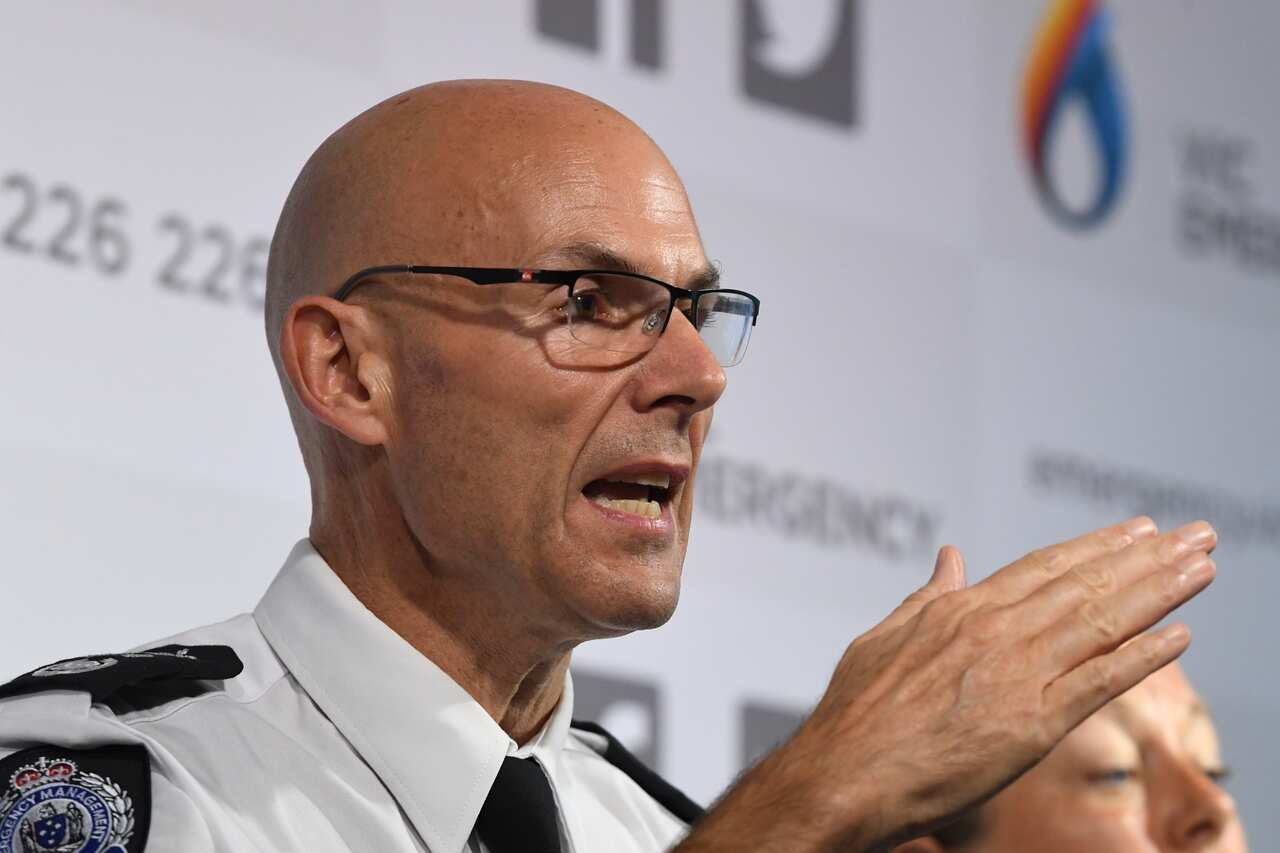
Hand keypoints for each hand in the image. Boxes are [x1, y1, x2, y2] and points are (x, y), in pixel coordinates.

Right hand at [677, 518, 1215, 852]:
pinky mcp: (1031, 723)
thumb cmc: (856, 713)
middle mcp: (995, 631)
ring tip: (1201, 565)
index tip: (1138, 530)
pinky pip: (1100, 682)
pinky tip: (1179, 636)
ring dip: (1159, 591)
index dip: (1098, 546)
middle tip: (1196, 533)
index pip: (1045, 567)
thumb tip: (950, 557)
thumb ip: (927, 597)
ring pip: (1102, 620)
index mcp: (961, 610)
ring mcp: (1016, 674)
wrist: (844, 773)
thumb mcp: (886, 637)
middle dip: (1147, 558)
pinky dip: (1143, 657)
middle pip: (1086, 584)